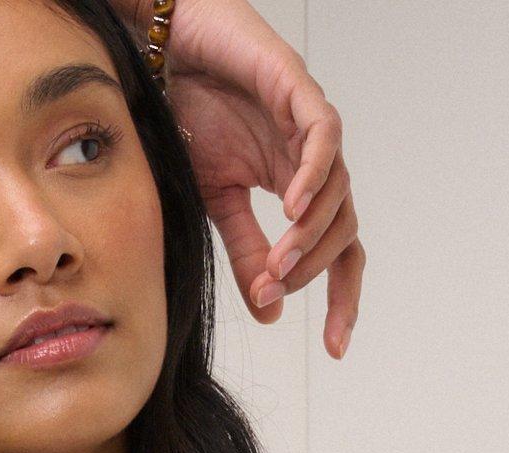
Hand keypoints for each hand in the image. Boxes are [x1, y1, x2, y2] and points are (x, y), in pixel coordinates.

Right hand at [119, 0, 361, 357]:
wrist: (162, 48)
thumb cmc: (187, 112)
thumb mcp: (214, 201)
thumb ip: (247, 251)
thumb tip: (271, 310)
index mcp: (294, 190)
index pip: (336, 250)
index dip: (342, 297)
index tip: (336, 347)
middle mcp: (309, 162)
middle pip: (346, 228)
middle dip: (321, 270)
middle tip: (279, 289)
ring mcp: (307, 124)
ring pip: (338, 190)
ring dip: (311, 235)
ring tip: (279, 261)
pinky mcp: (296, 87)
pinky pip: (323, 137)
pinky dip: (314, 176)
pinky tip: (293, 208)